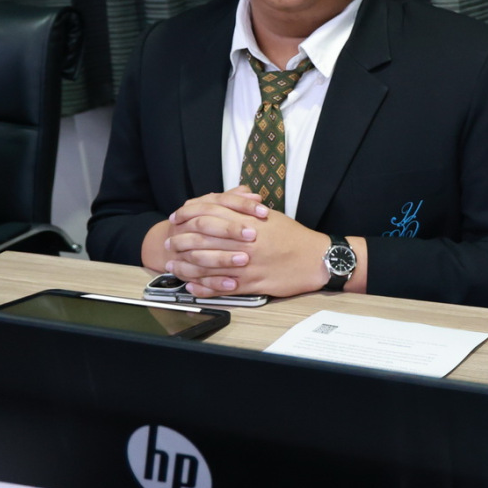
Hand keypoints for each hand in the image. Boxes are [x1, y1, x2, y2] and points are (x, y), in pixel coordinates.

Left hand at [161, 186, 338, 298]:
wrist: (317, 259)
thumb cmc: (295, 237)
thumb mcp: (270, 216)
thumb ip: (246, 209)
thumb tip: (226, 201)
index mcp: (249, 221)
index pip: (210, 212)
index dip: (189, 214)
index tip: (177, 217)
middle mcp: (245, 241)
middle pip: (202, 238)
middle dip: (181, 241)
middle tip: (169, 243)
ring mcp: (248, 264)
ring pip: (207, 265)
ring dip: (186, 266)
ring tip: (173, 266)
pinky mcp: (253, 284)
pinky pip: (222, 287)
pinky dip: (204, 287)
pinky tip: (193, 286)